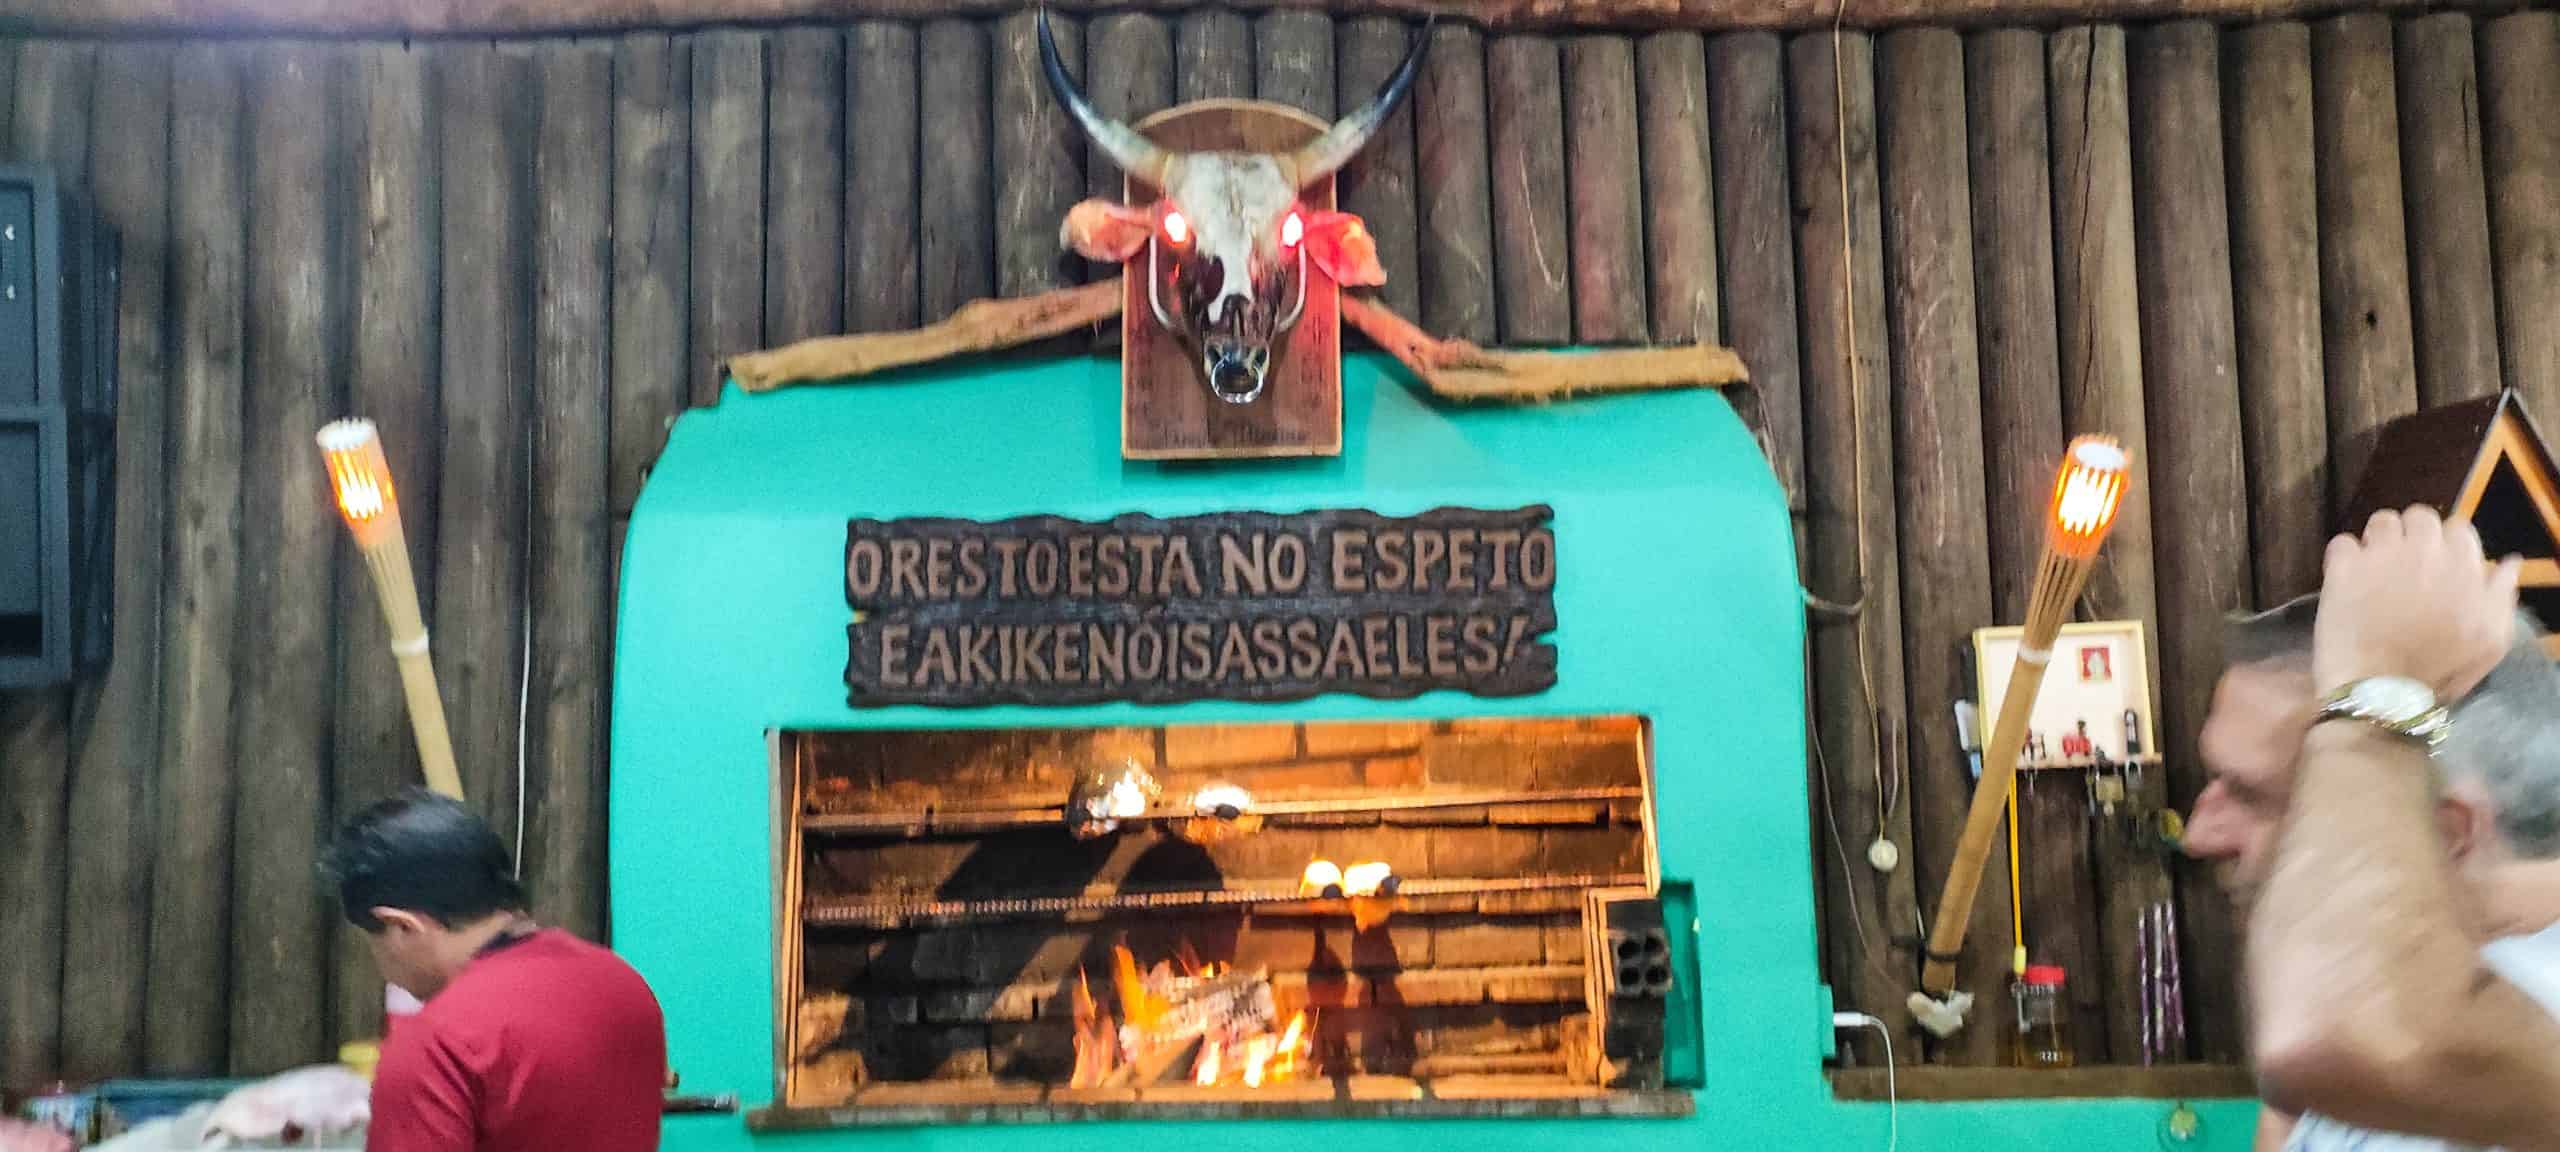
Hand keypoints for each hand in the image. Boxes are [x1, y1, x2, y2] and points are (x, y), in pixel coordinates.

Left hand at [2311, 505, 2521, 701]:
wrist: (2382, 694)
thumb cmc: (2440, 672)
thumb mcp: (2491, 641)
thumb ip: (2501, 596)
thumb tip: (2506, 562)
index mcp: (2463, 565)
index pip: (2457, 528)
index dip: (2445, 545)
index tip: (2436, 567)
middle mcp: (2424, 551)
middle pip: (2419, 516)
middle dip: (2412, 535)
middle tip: (2403, 565)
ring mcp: (2381, 556)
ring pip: (2380, 521)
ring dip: (2378, 540)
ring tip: (2375, 569)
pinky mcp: (2342, 568)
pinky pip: (2342, 542)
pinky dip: (2344, 557)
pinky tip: (2347, 580)